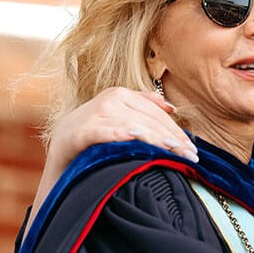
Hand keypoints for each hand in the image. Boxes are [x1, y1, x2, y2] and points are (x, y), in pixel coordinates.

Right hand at [26, 88, 194, 232]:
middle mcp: (109, 99)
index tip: (192, 150)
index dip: (176, 131)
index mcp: (120, 95)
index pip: (156, 114)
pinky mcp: (80, 130)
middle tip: (191, 157)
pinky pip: (104, 132)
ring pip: (132, 125)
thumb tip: (172, 108)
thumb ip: (142, 109)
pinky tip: (135, 140)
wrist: (61, 149)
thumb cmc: (96, 137)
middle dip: (172, 139)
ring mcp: (94, 113)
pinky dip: (119, 134)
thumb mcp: (118, 119)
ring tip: (173, 151)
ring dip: (155, 139)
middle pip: (148, 120)